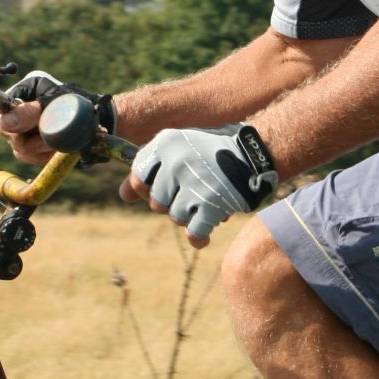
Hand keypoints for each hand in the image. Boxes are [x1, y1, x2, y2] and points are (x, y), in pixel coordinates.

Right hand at [0, 70, 114, 165]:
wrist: (102, 124)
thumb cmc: (81, 106)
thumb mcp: (56, 104)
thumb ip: (31, 112)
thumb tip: (6, 123)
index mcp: (24, 92)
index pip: (1, 111)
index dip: (9, 124)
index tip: (23, 131)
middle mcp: (22, 111)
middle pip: (9, 134)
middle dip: (31, 139)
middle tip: (50, 136)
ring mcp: (27, 130)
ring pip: (20, 149)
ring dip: (41, 149)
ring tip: (60, 142)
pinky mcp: (35, 145)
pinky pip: (32, 158)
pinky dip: (46, 156)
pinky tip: (59, 150)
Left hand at [120, 124, 278, 245]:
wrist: (256, 153)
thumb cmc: (213, 151)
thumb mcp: (180, 151)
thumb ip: (150, 170)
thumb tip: (123, 195)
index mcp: (165, 143)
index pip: (137, 177)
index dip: (148, 187)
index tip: (166, 185)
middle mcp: (176, 162)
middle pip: (156, 202)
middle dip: (173, 202)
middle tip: (193, 192)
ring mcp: (194, 184)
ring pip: (176, 217)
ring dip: (190, 214)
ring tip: (207, 200)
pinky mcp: (212, 204)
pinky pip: (194, 232)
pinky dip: (199, 236)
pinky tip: (204, 233)